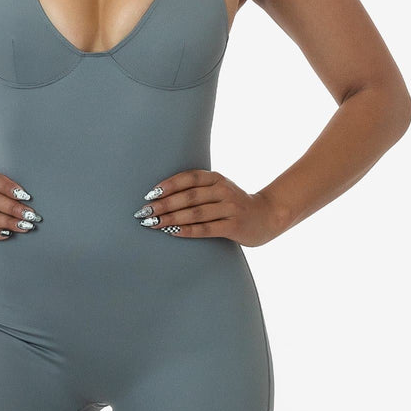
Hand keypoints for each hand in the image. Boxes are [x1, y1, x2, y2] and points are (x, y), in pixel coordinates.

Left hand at [133, 169, 284, 247]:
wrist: (267, 216)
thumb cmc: (233, 204)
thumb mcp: (218, 190)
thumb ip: (196, 189)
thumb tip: (159, 196)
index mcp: (216, 178)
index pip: (189, 177)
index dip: (168, 185)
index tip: (149, 195)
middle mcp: (223, 190)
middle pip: (189, 196)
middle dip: (164, 204)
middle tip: (144, 212)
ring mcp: (230, 208)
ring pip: (195, 213)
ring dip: (171, 218)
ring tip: (153, 223)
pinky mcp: (234, 226)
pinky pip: (206, 228)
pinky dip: (187, 230)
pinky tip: (172, 232)